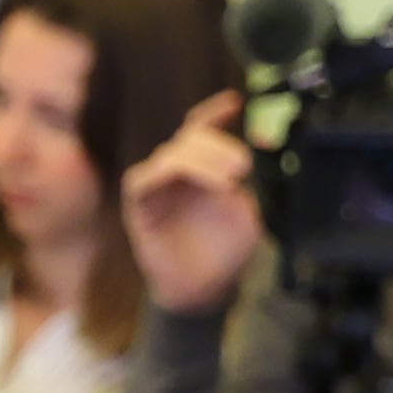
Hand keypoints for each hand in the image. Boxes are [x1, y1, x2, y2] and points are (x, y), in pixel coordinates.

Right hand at [119, 90, 263, 318]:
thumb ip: (246, 183)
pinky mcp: (139, 205)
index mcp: (203, 168)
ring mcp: (157, 187)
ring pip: (171, 154)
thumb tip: (252, 150)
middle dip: (219, 145)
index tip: (236, 102)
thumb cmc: (225, 251)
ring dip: (202, 159)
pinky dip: (166, 172)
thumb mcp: (247, 210)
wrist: (204, 289)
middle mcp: (178, 172)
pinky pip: (144, 179)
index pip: (202, 129)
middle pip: (190, 138)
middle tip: (243, 166)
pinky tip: (189, 179)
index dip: (215, 111)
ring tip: (230, 180)